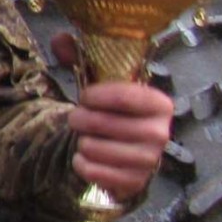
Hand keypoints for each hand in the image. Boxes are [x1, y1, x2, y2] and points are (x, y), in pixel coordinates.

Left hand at [50, 34, 173, 199]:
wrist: (119, 149)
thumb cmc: (111, 112)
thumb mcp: (100, 82)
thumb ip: (80, 55)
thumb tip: (60, 39)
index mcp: (159, 103)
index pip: (126, 96)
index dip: (96, 95)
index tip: (84, 96)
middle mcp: (161, 133)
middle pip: (106, 124)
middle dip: (81, 119)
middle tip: (77, 118)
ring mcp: (150, 160)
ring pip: (97, 148)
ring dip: (81, 142)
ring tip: (85, 138)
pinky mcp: (135, 182)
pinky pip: (95, 172)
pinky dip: (81, 164)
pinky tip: (85, 158)